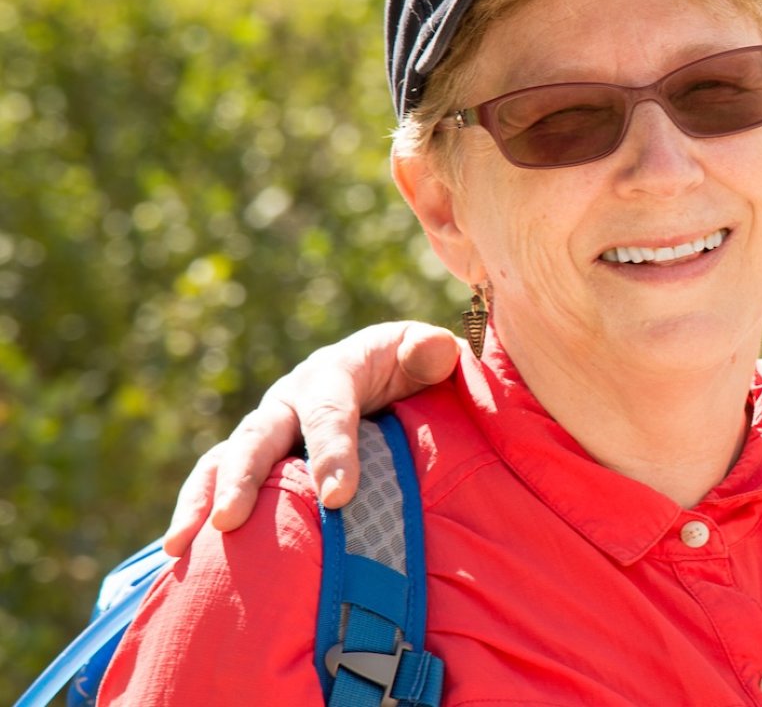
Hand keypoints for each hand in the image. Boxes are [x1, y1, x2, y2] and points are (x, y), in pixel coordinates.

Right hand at [162, 321, 461, 555]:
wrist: (389, 373)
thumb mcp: (426, 352)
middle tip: (231, 520)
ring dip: (202, 499)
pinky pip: (216, 483)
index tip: (337, 497)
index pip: (330, 412)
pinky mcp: (257, 460)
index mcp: (334, 372)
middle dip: (244, 478)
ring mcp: (268, 429)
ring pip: (224, 460)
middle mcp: (290, 398)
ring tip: (183, 544)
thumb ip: (431, 353)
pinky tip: (180, 557)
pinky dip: (195, 513)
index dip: (333, 452)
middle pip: (260, 435)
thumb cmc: (412, 369)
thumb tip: (435, 350)